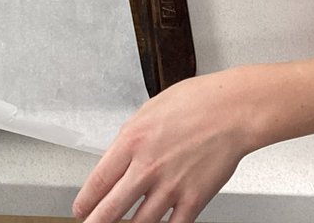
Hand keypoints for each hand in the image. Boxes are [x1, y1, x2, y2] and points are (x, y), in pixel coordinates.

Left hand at [73, 73, 248, 222]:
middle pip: (111, 210)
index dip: (85, 202)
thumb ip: (131, 137)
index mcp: (132, 141)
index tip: (81, 209)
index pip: (98, 181)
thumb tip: (118, 157)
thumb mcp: (149, 110)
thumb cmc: (195, 102)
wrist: (232, 110)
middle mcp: (147, 167)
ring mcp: (170, 187)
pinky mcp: (192, 200)